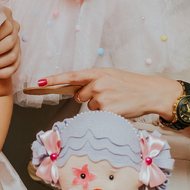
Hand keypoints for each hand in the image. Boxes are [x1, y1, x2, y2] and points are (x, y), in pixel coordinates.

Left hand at [41, 68, 178, 118]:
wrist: (151, 92)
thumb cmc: (131, 85)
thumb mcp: (111, 76)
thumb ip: (94, 81)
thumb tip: (78, 93)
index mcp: (98, 72)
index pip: (70, 76)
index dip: (53, 80)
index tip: (39, 83)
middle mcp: (97, 83)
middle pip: (79, 96)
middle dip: (89, 98)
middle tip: (108, 96)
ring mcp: (101, 97)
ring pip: (89, 107)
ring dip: (99, 107)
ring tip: (116, 101)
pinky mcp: (107, 110)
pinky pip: (97, 116)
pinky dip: (106, 115)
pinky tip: (118, 109)